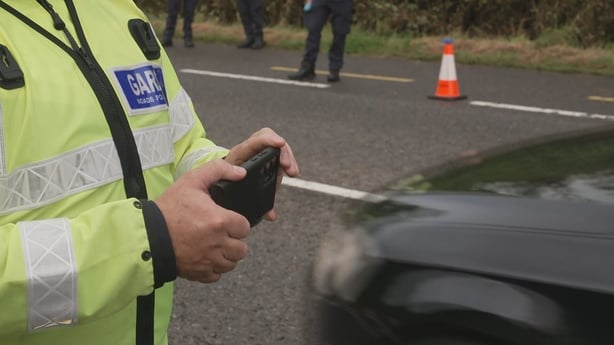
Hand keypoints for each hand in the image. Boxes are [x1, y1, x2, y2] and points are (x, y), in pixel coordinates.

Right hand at [155, 159, 249, 282]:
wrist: (146, 234)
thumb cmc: (168, 209)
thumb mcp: (192, 181)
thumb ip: (218, 170)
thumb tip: (241, 173)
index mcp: (220, 221)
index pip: (245, 227)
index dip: (238, 223)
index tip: (227, 220)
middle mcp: (217, 243)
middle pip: (242, 248)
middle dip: (234, 240)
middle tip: (222, 233)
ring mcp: (208, 260)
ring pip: (231, 263)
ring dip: (226, 255)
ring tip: (214, 245)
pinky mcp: (198, 273)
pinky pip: (216, 275)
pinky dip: (213, 268)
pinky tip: (205, 256)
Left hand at [224, 127, 299, 220]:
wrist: (219, 179)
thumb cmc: (226, 183)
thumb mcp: (234, 190)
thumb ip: (251, 201)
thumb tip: (271, 215)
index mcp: (240, 154)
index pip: (255, 142)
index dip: (269, 140)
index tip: (280, 144)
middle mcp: (251, 149)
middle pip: (269, 139)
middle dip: (283, 152)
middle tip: (288, 167)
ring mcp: (259, 151)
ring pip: (277, 146)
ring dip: (288, 158)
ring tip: (292, 172)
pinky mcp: (266, 156)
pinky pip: (279, 154)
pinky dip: (288, 162)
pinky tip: (292, 172)